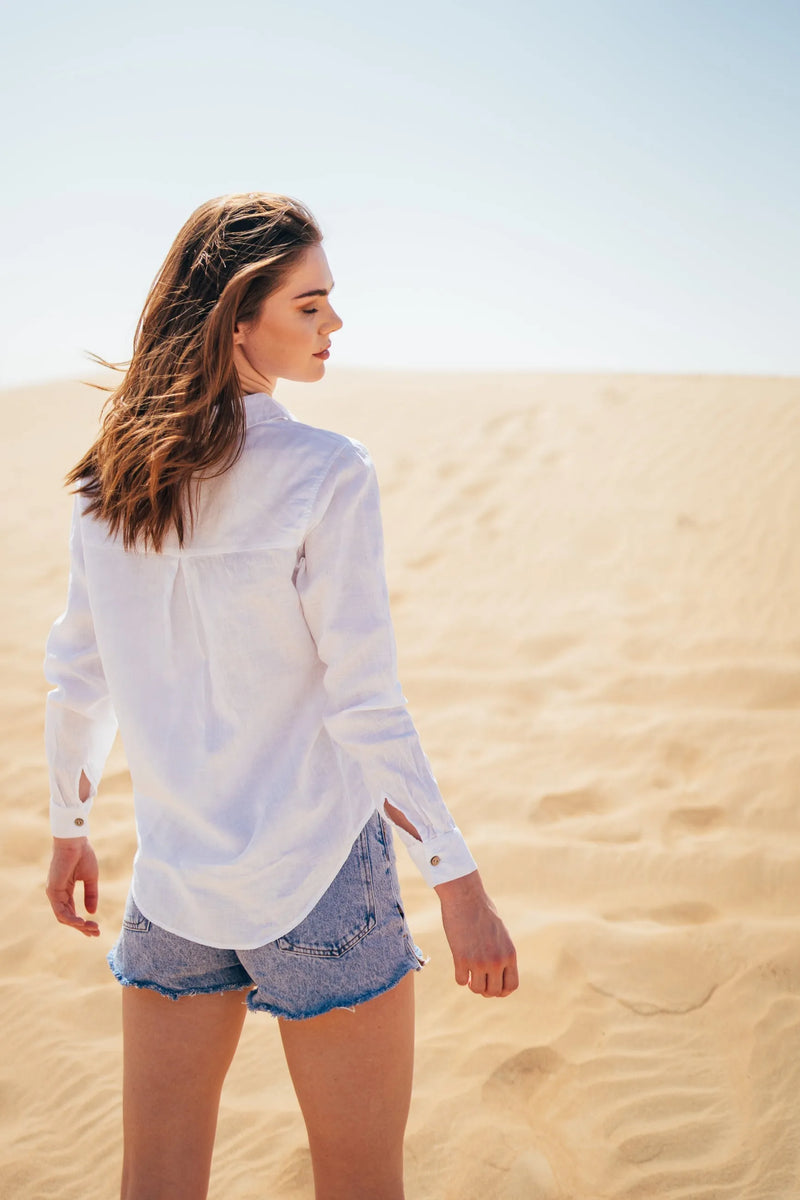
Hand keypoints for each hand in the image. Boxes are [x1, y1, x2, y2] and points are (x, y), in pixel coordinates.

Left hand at [46, 837, 99, 936]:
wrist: (75, 841)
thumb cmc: (83, 855)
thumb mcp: (90, 878)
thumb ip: (91, 894)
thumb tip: (92, 912)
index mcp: (65, 890)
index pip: (71, 912)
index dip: (82, 922)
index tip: (95, 928)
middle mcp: (57, 894)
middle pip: (67, 917)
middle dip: (82, 927)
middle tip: (96, 933)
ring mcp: (54, 893)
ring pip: (64, 917)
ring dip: (78, 925)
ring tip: (92, 929)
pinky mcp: (53, 891)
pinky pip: (61, 910)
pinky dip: (71, 918)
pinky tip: (82, 922)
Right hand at [434, 869, 517, 997]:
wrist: (466, 897)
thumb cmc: (482, 911)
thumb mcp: (500, 933)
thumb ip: (501, 952)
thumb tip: (496, 970)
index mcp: (510, 954)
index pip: (511, 986)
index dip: (502, 990)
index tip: (492, 984)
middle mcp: (497, 961)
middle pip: (494, 992)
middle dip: (485, 989)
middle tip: (477, 979)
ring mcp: (479, 962)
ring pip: (477, 989)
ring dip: (472, 984)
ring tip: (469, 972)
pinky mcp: (461, 959)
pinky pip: (461, 981)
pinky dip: (460, 976)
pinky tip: (459, 965)